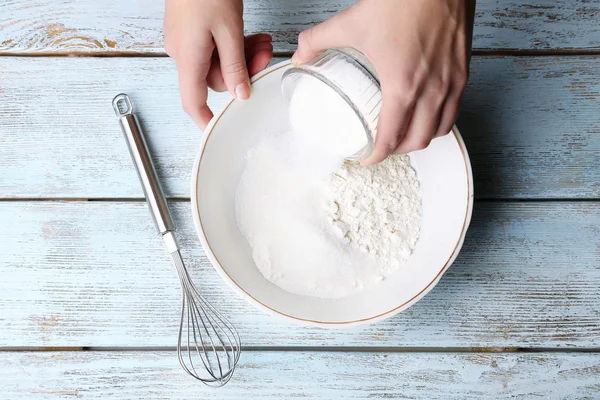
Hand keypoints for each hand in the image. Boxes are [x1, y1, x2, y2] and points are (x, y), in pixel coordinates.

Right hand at [164, 0, 272, 129]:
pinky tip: (248, 36)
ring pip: (217, 62)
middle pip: (214, 79)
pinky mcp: (190, 30)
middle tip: (264, 54)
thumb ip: (235, 66)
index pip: (193, 102)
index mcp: (188, 58)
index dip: (205, 119)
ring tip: (261, 41)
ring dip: (241, 56)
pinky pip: (212, 47)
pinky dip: (231, 45)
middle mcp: (182, 52)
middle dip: (242, 70)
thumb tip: (240, 93)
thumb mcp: (229, 31)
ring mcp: (185, 41)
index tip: (218, 129)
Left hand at [292, 0, 474, 164]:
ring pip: (440, 129)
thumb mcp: (351, 21)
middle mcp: (432, 90)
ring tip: (404, 135)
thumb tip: (301, 56)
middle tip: (381, 148)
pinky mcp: (464, 70)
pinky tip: (427, 112)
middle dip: (397, 151)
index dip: (377, 157)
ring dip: (421, 139)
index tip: (366, 159)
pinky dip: (440, 119)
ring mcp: (452, 81)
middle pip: (418, 141)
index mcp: (403, 85)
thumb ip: (318, 40)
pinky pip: (455, 108)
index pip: (391, 138)